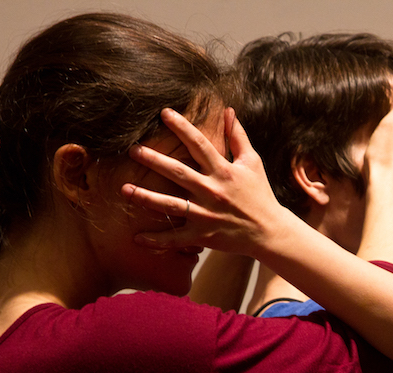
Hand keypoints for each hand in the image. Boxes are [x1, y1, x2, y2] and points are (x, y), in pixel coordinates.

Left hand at [121, 107, 285, 255]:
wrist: (269, 231)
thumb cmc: (259, 194)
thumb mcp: (252, 163)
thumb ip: (238, 137)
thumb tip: (229, 111)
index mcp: (224, 171)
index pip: (200, 144)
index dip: (183, 127)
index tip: (164, 113)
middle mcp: (213, 191)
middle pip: (178, 173)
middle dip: (154, 160)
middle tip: (132, 149)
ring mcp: (207, 215)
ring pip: (171, 205)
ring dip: (146, 197)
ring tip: (123, 189)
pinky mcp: (203, 236)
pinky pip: (176, 238)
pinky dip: (157, 240)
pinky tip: (136, 237)